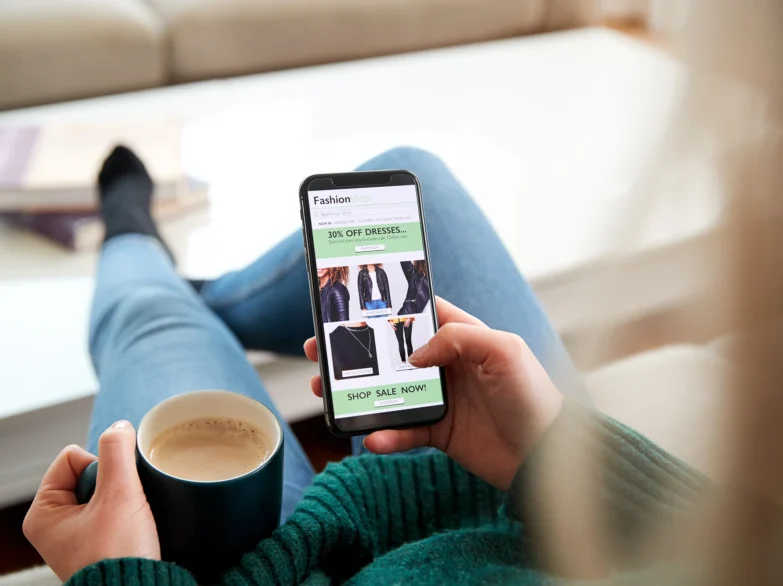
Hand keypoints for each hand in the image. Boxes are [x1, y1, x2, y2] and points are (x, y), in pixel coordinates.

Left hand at [24, 422, 159, 580]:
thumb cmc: (117, 555)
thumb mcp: (118, 494)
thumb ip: (117, 451)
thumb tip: (120, 426)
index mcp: (43, 513)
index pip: (72, 457)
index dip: (100, 466)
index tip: (111, 494)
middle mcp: (55, 522)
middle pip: (89, 471)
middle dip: (113, 482)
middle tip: (121, 508)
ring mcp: (76, 532)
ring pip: (105, 488)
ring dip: (123, 496)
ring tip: (128, 519)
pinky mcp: (98, 540)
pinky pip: (114, 507)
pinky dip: (127, 511)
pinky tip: (132, 527)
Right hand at [304, 298, 562, 489]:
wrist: (547, 456)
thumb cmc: (534, 396)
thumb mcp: (504, 351)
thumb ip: (458, 338)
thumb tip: (416, 354)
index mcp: (463, 337)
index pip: (418, 315)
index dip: (387, 309)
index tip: (352, 306)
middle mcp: (447, 365)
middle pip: (391, 353)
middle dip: (356, 350)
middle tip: (321, 349)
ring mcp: (440, 399)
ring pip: (388, 391)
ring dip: (357, 392)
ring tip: (326, 392)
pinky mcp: (439, 432)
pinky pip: (403, 432)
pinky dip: (385, 435)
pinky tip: (372, 437)